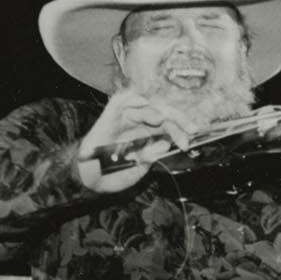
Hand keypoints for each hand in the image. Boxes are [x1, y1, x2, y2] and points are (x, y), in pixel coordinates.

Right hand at [77, 92, 196, 192]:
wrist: (91, 179)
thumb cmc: (115, 174)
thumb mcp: (140, 168)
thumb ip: (151, 155)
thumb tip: (165, 143)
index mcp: (148, 134)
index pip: (168, 126)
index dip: (180, 131)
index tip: (188, 140)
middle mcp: (138, 123)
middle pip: (161, 112)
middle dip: (177, 118)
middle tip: (189, 128)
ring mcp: (124, 118)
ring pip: (145, 105)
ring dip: (156, 110)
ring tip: (162, 119)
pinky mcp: (109, 116)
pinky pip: (120, 101)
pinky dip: (132, 100)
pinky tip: (143, 103)